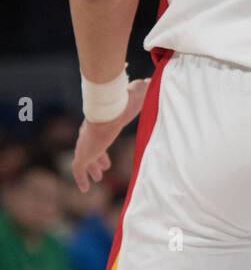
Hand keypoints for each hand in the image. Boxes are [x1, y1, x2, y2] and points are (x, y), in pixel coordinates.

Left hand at [72, 78, 150, 192]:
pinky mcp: (83, 154)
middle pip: (90, 148)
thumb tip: (152, 81)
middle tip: (104, 168)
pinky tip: (85, 189)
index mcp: (98, 122)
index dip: (103, 145)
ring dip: (91, 169)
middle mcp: (89, 134)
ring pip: (84, 160)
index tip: (107, 155)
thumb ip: (142, 90)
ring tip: (98, 178)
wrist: (109, 112)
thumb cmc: (123, 104)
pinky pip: (78, 170)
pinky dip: (81, 179)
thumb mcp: (136, 96)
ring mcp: (84, 145)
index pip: (98, 135)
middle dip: (97, 159)